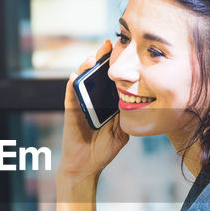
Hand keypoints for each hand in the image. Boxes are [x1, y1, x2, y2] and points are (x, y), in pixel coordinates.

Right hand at [59, 40, 128, 186]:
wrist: (87, 166)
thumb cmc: (103, 149)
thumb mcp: (121, 130)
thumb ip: (126, 115)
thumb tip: (139, 100)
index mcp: (104, 102)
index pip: (108, 79)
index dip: (113, 64)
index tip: (121, 49)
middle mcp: (91, 100)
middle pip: (94, 75)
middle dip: (100, 58)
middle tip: (108, 44)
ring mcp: (80, 104)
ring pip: (81, 81)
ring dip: (85, 68)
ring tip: (92, 57)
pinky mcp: (70, 112)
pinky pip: (70, 96)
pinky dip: (72, 85)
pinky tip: (75, 76)